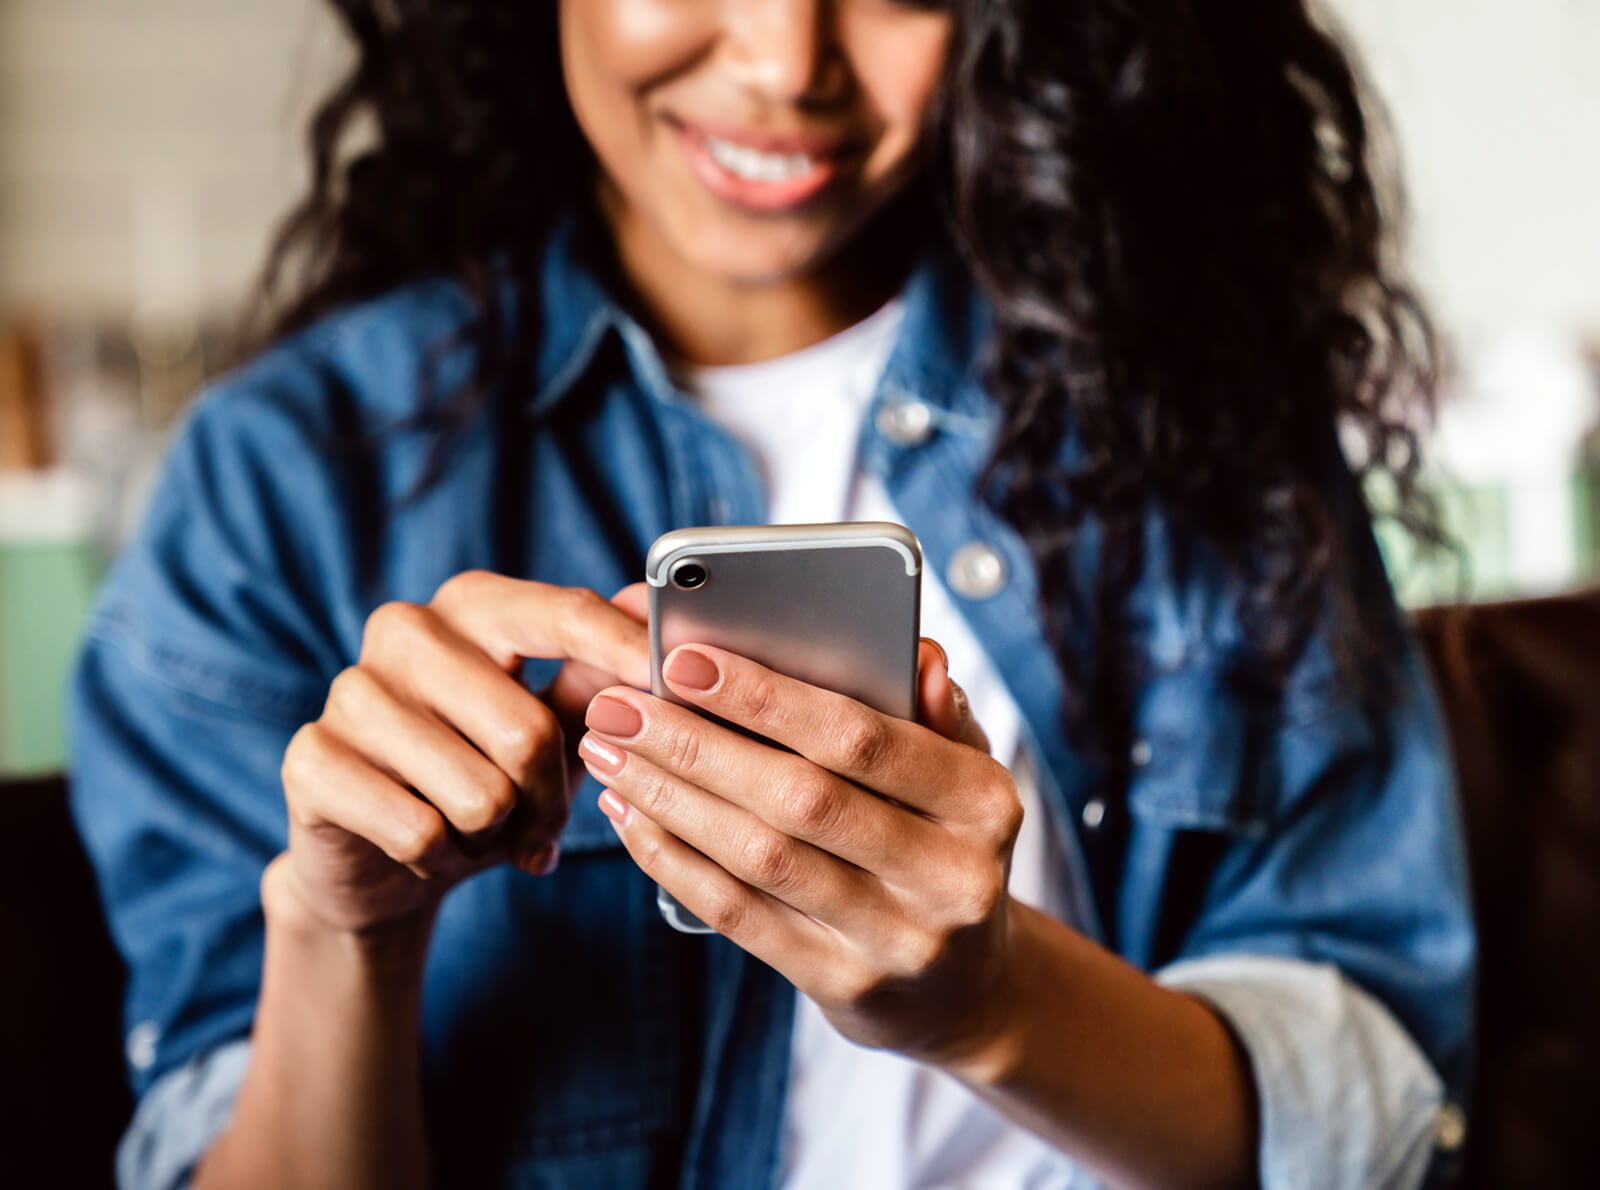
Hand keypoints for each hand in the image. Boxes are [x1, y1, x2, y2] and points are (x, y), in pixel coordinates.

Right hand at [275, 573, 649, 936]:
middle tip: (540, 825)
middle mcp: (405, 629)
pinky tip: (429, 849)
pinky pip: (420, 832)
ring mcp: (350, 690)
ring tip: (478, 830)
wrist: (381, 860)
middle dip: (549, 800)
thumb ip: (599, 673)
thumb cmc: (483, 776)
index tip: (673, 680)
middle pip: (528, 730)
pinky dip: (442, 859)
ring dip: (495, 835)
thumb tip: (651, 612)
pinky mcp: (311, 759)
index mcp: (473, 605)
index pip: (563, 613)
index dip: (624, 652)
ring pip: (479, 792)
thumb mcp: (552, 726)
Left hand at [577, 639, 1022, 1065]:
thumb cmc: (943, 843)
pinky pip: (741, 915)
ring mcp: (898, 940)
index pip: (864, 738)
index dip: (768, 697)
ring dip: (670, 799)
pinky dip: (674, 860)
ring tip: (609, 752)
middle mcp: (951, 876)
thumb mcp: (962, 773)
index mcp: (984, 802)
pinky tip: (631, 816)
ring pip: (761, 858)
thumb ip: (932, 710)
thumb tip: (915, 654)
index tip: (684, 660)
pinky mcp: (844, 986)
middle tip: (618, 706)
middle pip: (800, 798)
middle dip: (696, 745)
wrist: (965, 987)